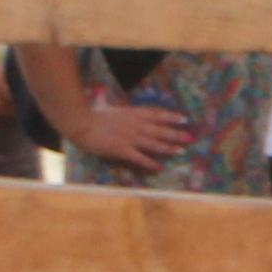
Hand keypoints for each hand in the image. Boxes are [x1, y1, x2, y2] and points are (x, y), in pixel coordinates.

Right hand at [70, 94, 192, 169]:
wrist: (81, 123)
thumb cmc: (93, 115)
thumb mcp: (110, 108)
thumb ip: (120, 109)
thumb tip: (117, 103)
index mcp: (133, 114)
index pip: (157, 114)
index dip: (171, 117)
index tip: (184, 119)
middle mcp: (136, 126)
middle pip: (160, 130)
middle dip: (175, 134)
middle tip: (189, 138)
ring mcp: (130, 138)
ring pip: (154, 144)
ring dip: (168, 148)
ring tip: (180, 151)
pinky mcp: (122, 150)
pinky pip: (140, 158)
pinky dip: (150, 163)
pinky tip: (159, 167)